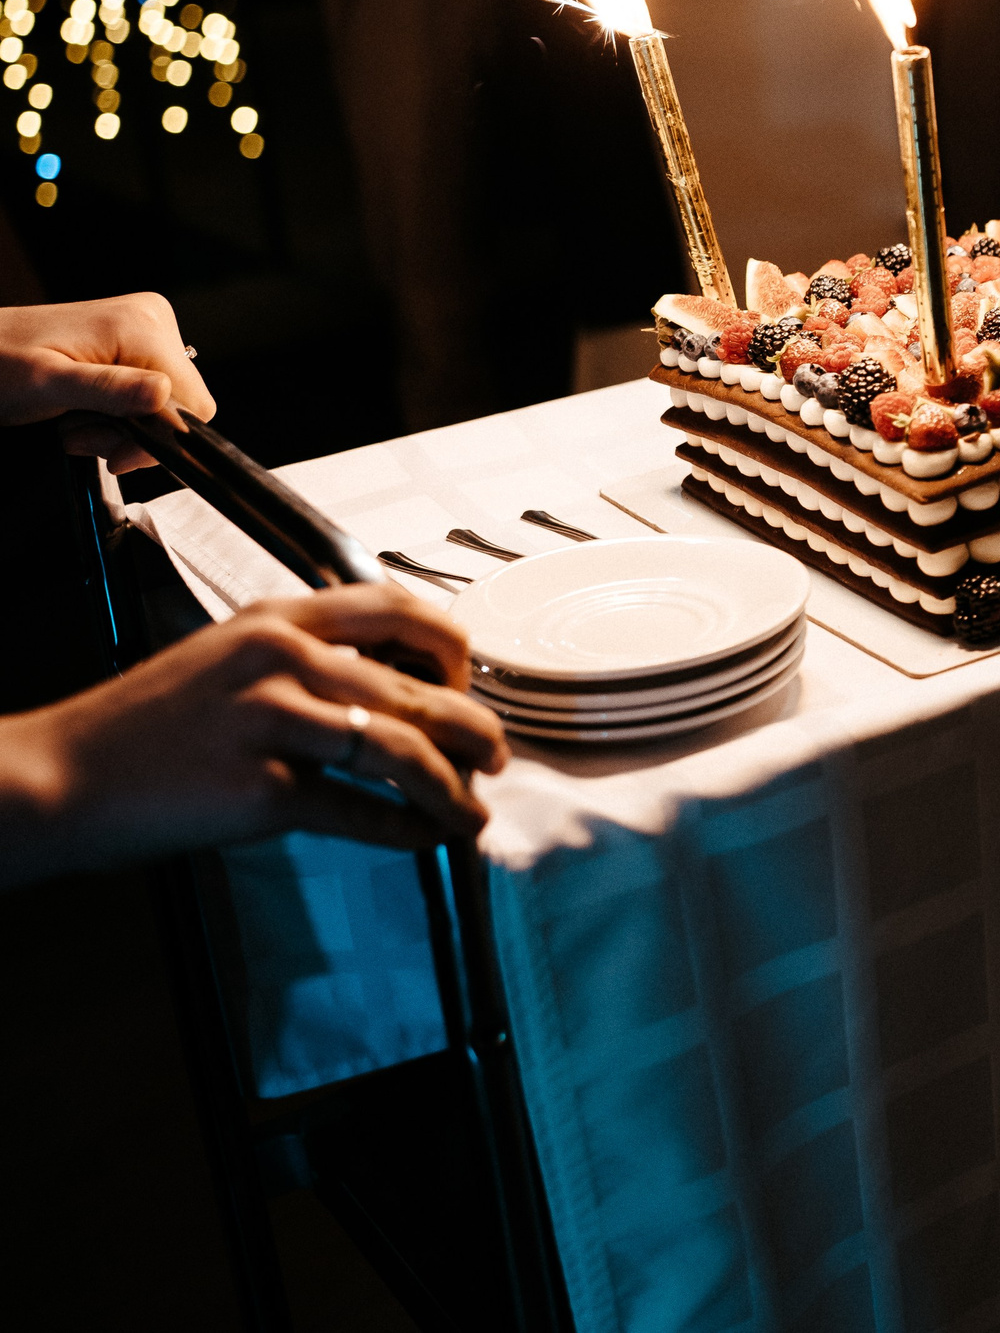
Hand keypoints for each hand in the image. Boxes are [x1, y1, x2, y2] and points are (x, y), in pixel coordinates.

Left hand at [0, 293, 216, 471]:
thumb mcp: (45, 384)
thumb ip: (105, 390)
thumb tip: (163, 396)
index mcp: (141, 327)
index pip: (191, 403)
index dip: (157, 438)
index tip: (115, 452)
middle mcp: (153, 322)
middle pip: (180, 405)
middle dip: (132, 433)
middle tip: (82, 432)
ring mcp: (147, 330)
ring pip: (166, 405)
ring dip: (121, 427)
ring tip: (75, 419)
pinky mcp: (138, 344)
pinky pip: (151, 395)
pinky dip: (119, 414)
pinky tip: (86, 408)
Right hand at [0, 585, 506, 888]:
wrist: (57, 776)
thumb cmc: (145, 727)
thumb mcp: (224, 659)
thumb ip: (303, 661)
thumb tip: (396, 693)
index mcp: (276, 619)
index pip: (399, 609)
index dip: (454, 648)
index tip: (471, 682)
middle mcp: (280, 659)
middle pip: (418, 690)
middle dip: (475, 730)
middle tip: (496, 758)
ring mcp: (270, 722)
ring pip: (403, 752)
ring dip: (453, 789)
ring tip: (473, 812)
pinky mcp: (260, 790)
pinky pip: (360, 811)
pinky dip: (405, 829)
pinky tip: (424, 838)